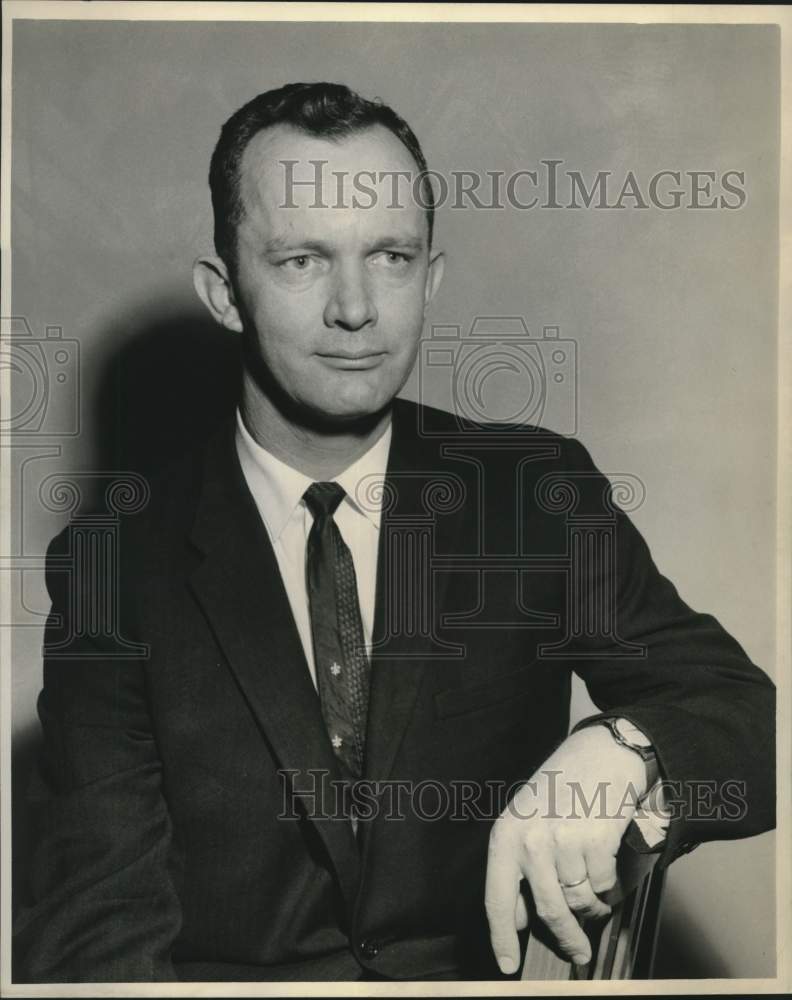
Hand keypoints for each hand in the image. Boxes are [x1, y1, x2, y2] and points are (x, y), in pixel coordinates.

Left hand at [485, 725, 647, 973]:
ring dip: (593, 905)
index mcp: (505, 836)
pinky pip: (604, 885)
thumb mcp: (526, 821)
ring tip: (597, 887)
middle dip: (567, 937)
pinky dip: (610, 886)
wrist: (601, 753)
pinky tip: (608, 865)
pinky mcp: (595, 841)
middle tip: (579, 952)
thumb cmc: (562, 787)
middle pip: (548, 910)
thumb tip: (518, 918)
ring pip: (580, 900)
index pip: (497, 900)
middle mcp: (530, 840)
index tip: (507, 966)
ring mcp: (563, 841)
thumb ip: (519, 867)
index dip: (502, 938)